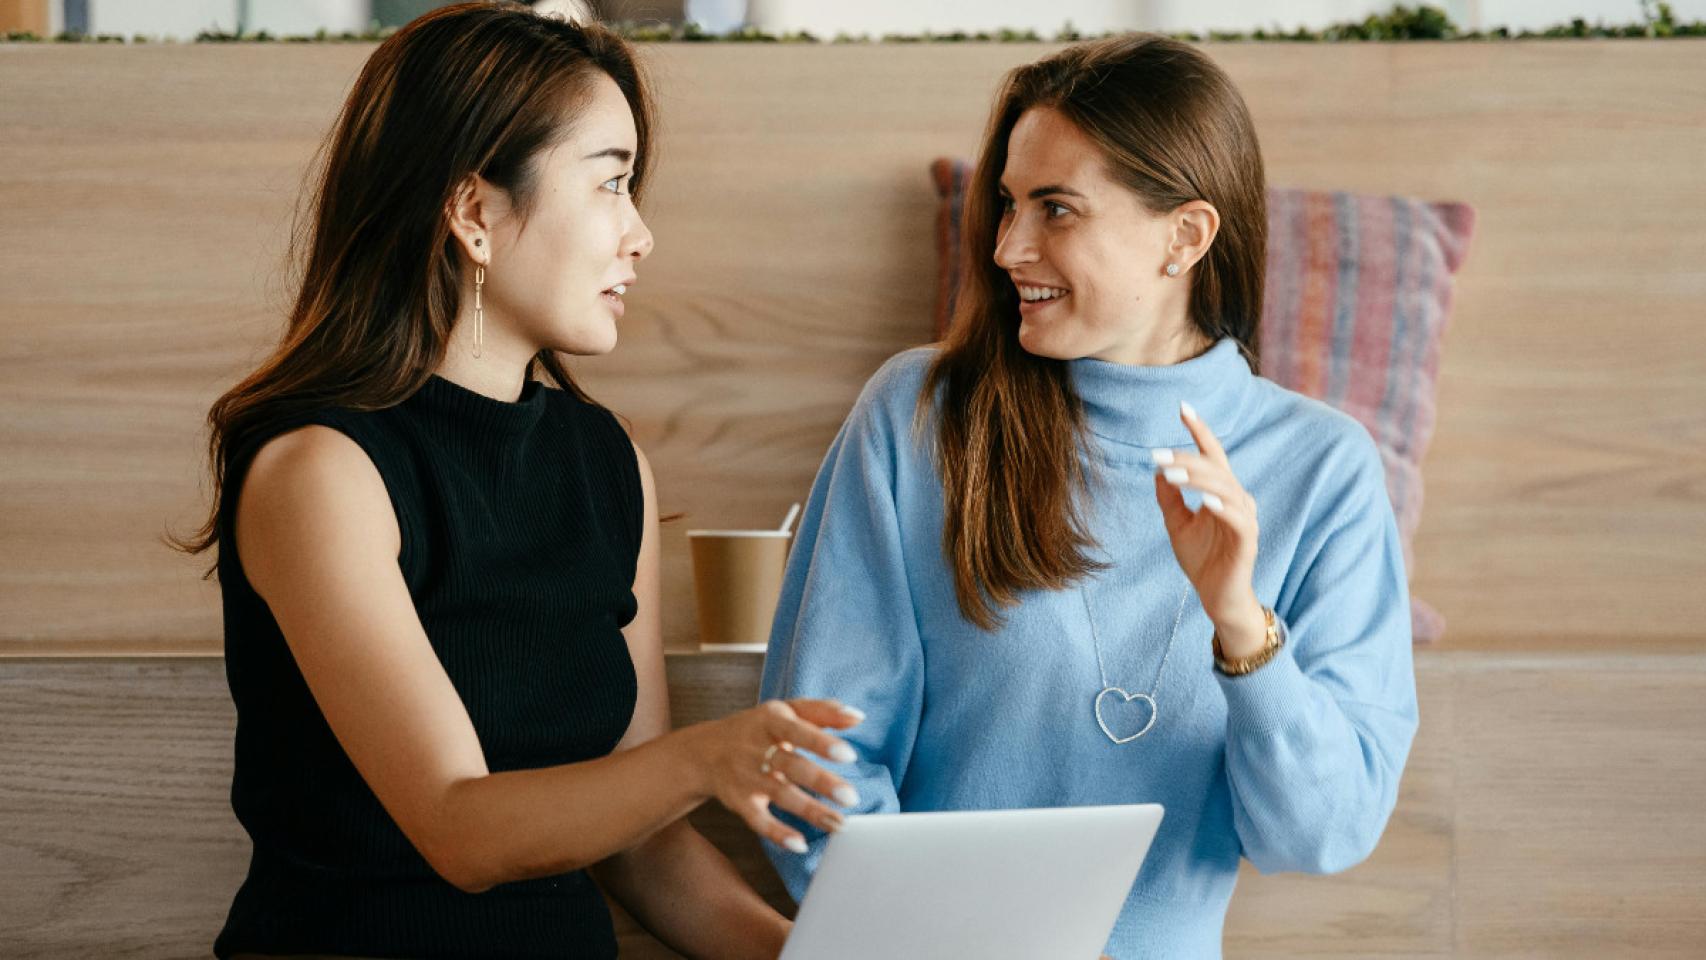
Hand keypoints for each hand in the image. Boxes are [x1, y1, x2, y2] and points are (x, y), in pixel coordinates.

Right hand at [689, 699, 863, 853]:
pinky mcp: (739, 802)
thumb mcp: (784, 711)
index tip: (849, 755)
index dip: (822, 743)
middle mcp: (757, 749)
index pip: (797, 730)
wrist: (703, 752)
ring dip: (811, 811)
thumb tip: (857, 716)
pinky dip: (777, 834)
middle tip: (851, 797)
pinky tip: (800, 844)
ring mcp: (746, 777)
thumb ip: (821, 711)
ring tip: (839, 824)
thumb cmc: (757, 729)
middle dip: (822, 782)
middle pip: (792, 766)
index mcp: (771, 721)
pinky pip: (758, 820)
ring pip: (781, 795)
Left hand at [1152, 402, 1265, 654]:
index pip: (1212, 455)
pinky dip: (1222, 507)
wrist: (1216, 598)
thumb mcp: (1177, 525)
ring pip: (1226, 488)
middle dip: (1187, 459)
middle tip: (1158, 456)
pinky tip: (1204, 501)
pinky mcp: (1248, 541)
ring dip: (1199, 480)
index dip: (1199, 431)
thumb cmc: (1202, 560)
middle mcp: (1237, 499)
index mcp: (1222, 492)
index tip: (1183, 407)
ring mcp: (1245, 519)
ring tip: (1172, 475)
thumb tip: (1157, 470)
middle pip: (1216, 469)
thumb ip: (1169, 498)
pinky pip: (1238, 519)